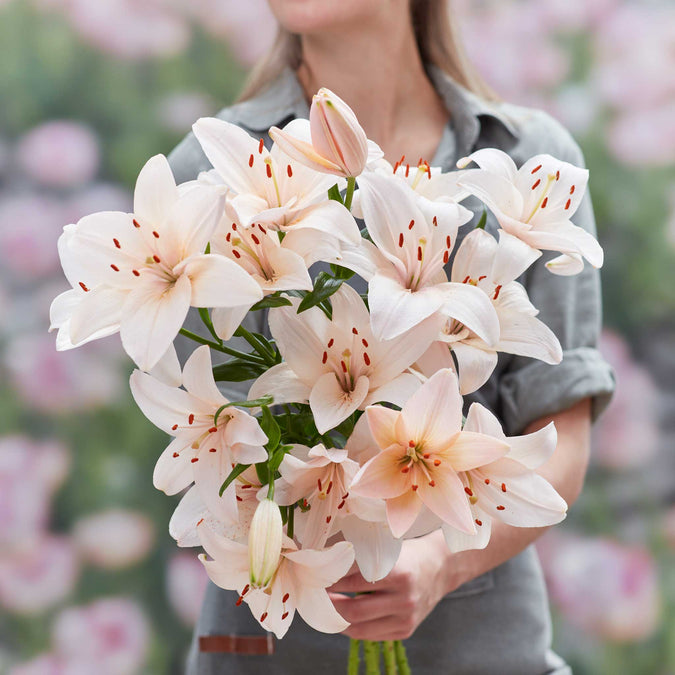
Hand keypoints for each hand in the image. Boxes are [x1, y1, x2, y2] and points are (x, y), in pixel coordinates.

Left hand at [327, 532, 460, 640]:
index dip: (331, 580)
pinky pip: (371, 635)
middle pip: (354, 609)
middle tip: (315, 595)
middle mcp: (404, 598)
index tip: (316, 576)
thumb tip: (325, 556)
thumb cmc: (408, 554)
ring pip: (360, 627)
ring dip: (337, 619)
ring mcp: (406, 617)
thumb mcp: (387, 549)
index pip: (354, 581)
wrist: (440, 567)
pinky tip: (342, 617)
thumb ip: (361, 557)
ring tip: (324, 607)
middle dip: (329, 604)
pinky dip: (353, 628)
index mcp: (398, 573)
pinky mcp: (406, 630)